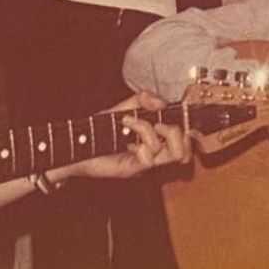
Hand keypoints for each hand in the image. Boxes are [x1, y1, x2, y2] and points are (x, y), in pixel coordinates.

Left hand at [57, 91, 189, 180]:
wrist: (79, 145)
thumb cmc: (100, 129)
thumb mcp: (124, 107)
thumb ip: (142, 99)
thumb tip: (161, 102)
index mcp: (156, 139)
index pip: (186, 141)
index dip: (189, 130)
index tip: (180, 115)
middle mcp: (154, 154)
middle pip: (185, 152)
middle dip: (175, 131)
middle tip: (156, 123)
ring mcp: (145, 163)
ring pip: (171, 154)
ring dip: (154, 133)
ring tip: (137, 124)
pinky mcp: (133, 169)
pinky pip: (150, 159)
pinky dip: (142, 143)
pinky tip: (127, 140)